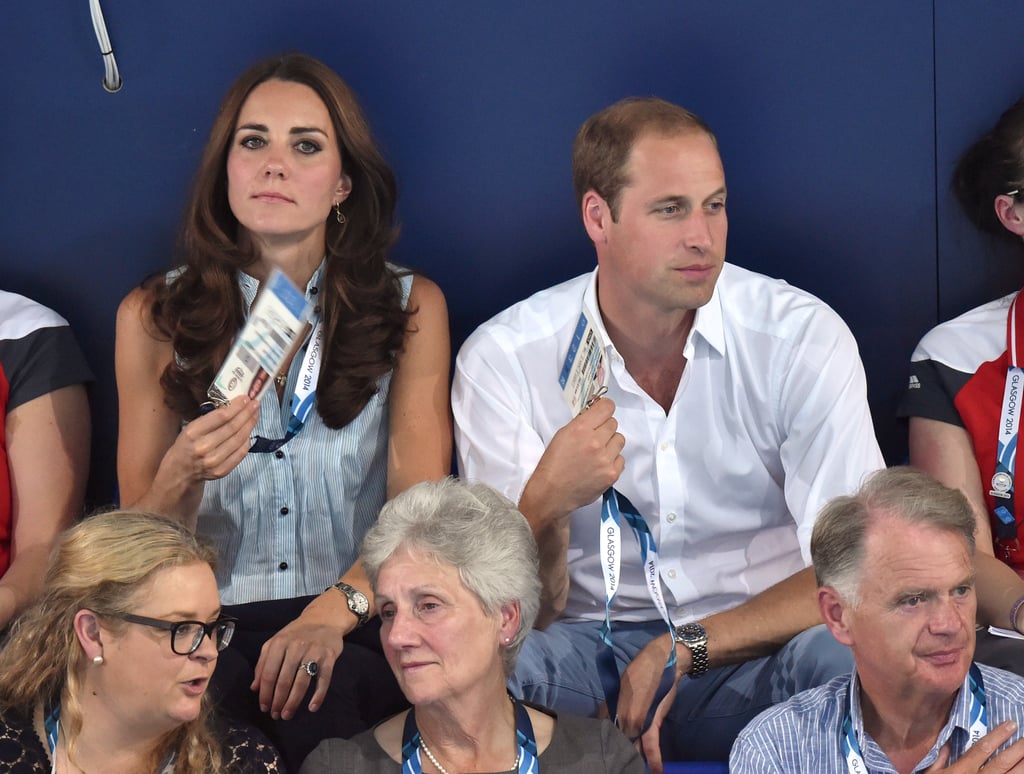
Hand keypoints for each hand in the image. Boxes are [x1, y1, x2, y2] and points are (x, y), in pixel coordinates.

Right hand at [169, 398, 259, 481]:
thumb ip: (211, 418)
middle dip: (247, 413)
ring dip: (250, 425)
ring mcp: (214, 461)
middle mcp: (204, 447)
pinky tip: (249, 431)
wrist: (181, 471)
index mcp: (193, 433)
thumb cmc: (187, 445)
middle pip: (233, 427)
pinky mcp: (222, 471)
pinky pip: (241, 453)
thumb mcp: (192, 427)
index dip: (237, 406)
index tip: (246, 398)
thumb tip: (235, 405)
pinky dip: (247, 440)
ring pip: (239, 439)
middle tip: (255, 404)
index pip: (221, 417)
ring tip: (255, 415)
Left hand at [250, 593, 349, 719]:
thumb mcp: (275, 643)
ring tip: (287, 714)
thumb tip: (254, 688)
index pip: (269, 673)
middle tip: (276, 715)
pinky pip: (323, 679)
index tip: (264, 708)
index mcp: (279, 643)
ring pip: (302, 682)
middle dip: (278, 701)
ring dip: (293, 702)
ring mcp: (314, 651)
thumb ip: (263, 663)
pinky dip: (318, 695)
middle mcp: (296, 646)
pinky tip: (312, 707)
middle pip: (284, 680)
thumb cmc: (296, 634)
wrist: (323, 619)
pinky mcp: (329, 656)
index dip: (265, 694)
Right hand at [525, 397, 624, 519]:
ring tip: (597, 453)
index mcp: (580, 429)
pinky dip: (612, 460)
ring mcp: (605, 459)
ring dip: (610, 443)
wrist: (552, 493)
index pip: (607, 407)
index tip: (602, 413)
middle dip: (604, 428)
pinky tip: (599, 466)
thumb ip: (582, 423)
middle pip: (614, 423)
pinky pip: (621, 458)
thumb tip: (597, 413)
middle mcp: (595, 442)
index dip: (605, 409)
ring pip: (620, 439)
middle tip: (594, 438)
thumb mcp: (562, 435)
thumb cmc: (554, 463)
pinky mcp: (612, 474)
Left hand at [615, 632, 683, 772]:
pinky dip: (655, 760)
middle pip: (618, 744)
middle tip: (621, 765)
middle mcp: (618, 716)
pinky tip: (657, 771)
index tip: (607, 757)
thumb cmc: (641, 674)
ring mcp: (633, 720)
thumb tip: (614, 726)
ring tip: (635, 770)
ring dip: (636, 760)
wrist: (661, 662)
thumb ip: (616, 710)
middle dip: (621, 755)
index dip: (606, 748)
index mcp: (608, 708)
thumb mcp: (622, 692)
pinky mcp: (650, 722)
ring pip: (633, 747)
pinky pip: (651, 745)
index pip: (604, 735)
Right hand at [923, 721, 1023, 771]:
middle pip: (1002, 762)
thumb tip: (948, 741)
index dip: (998, 735)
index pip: (984, 748)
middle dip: (1018, 749)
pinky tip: (1023, 773)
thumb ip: (941, 758)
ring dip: (1023, 766)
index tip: (1011, 725)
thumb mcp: (930, 773)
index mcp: (963, 769)